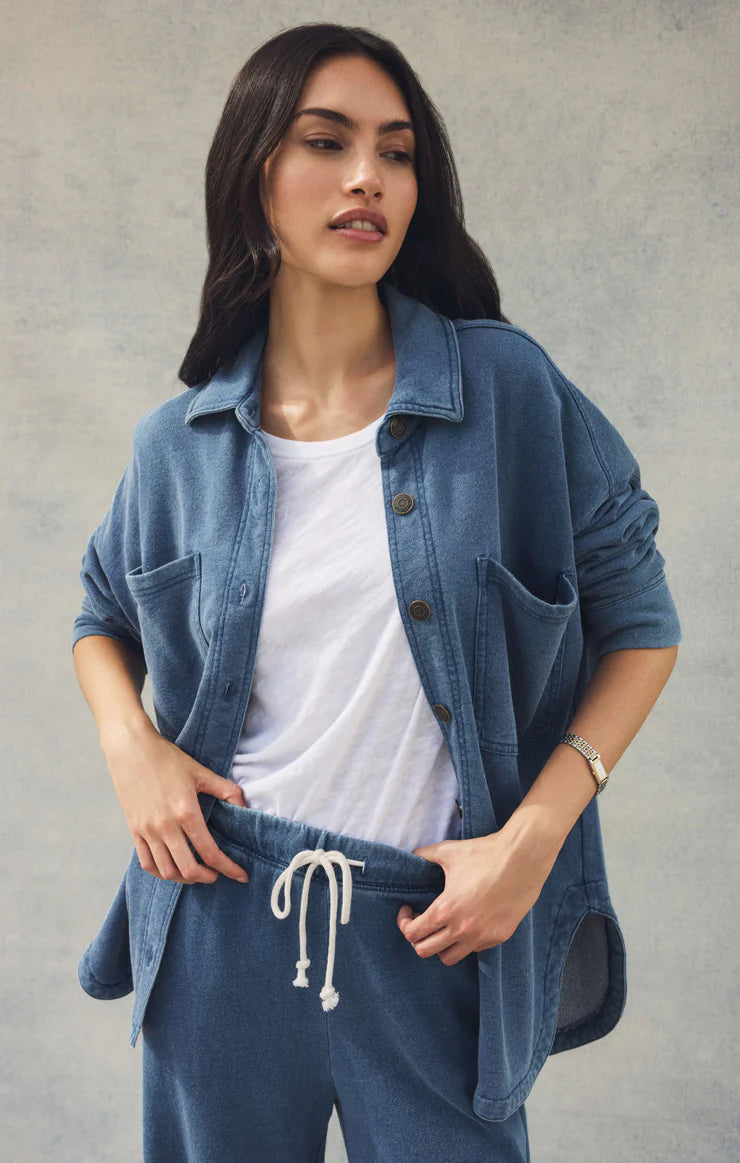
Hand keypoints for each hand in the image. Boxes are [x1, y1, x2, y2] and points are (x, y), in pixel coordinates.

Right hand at [101, 719, 250, 885]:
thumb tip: (245, 808)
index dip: (228, 868)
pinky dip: (162, 873)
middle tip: (217, 874)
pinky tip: (173, 868)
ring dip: (185, 879)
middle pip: (188, 869)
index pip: (210, 852)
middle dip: (207, 877)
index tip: (240, 875)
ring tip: (196, 873)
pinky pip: (147, 863)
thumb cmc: (166, 758)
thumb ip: (226, 790)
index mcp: (186, 812)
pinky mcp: (134, 831)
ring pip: (167, 871)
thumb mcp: (201, 772)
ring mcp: (147, 831)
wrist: (130, 749)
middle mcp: (165, 826)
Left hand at [396, 825, 559, 964]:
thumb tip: (410, 856)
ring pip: (450, 957)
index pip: (412, 934)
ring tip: (443, 927)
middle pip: (425, 952)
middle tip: (422, 921)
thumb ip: (424, 855)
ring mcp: (482, 936)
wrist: (523, 858)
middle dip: (418, 938)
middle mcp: (462, 929)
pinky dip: (466, 941)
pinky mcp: (499, 937)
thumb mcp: (448, 851)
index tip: (409, 910)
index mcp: (446, 910)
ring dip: (441, 945)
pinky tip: (468, 922)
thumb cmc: (485, 853)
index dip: (404, 923)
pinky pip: (474, 949)